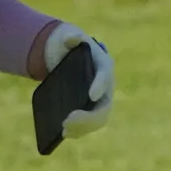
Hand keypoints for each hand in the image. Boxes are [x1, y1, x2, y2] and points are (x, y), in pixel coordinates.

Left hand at [39, 21, 114, 138]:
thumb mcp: (68, 37)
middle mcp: (107, 86)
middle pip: (104, 106)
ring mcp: (101, 100)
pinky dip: (78, 131)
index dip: (100, 85)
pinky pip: (90, 125)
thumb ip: (70, 36)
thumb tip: (70, 38)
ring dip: (83, 128)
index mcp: (104, 65)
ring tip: (63, 130)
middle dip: (88, 117)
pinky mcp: (91, 110)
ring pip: (98, 119)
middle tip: (66, 120)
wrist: (67, 55)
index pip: (106, 76)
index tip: (91, 95)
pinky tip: (63, 134)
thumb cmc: (70, 45)